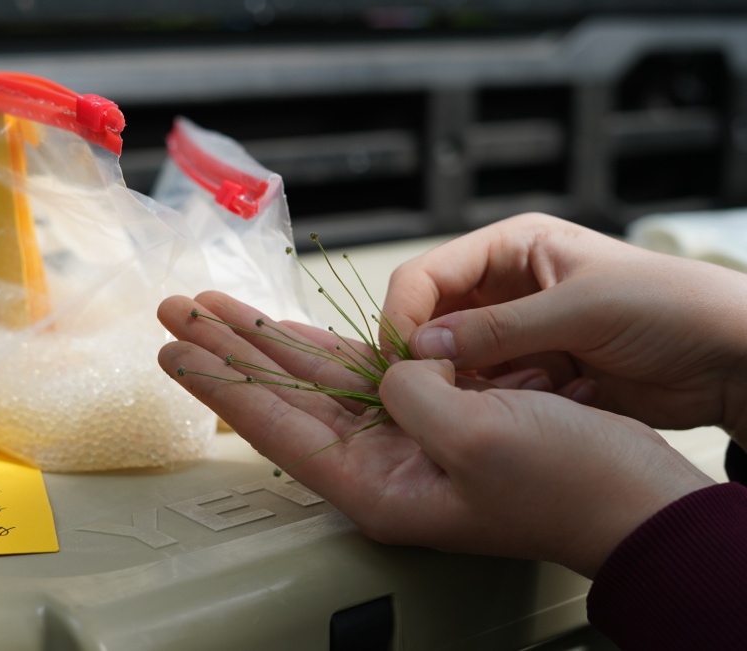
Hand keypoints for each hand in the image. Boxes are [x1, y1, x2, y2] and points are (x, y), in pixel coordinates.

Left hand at [157, 291, 713, 578]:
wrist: (636, 500)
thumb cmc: (569, 484)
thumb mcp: (481, 438)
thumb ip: (414, 395)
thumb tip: (392, 367)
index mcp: (376, 487)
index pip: (274, 427)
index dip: (219, 381)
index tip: (172, 347)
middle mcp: (377, 465)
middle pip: (280, 398)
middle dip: (226, 348)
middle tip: (176, 309)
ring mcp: (402, 441)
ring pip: (313, 381)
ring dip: (265, 339)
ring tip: (215, 308)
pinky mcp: (433, 416)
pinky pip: (363, 373)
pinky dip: (323, 346)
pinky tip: (288, 329)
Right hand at [381, 213, 746, 442]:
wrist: (730, 359)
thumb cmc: (670, 307)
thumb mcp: (581, 309)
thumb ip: (500, 329)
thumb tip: (424, 347)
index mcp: (513, 247)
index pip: (429, 274)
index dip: (403, 313)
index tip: (397, 358)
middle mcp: (505, 287)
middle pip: (432, 316)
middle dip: (422, 352)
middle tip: (416, 390)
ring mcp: (517, 332)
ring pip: (454, 357)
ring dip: (456, 381)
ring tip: (474, 401)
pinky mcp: (532, 371)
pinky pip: (485, 386)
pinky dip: (483, 401)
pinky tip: (500, 412)